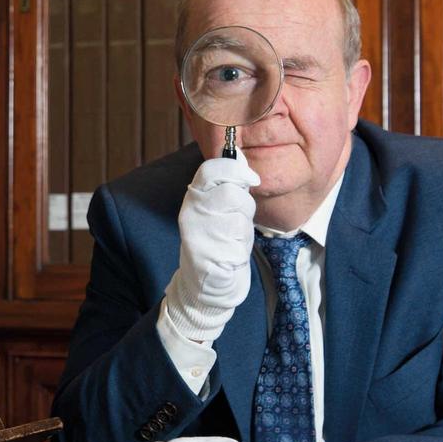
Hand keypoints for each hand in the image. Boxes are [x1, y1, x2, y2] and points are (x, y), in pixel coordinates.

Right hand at [161, 152, 259, 341]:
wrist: (206, 285)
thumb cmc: (218, 242)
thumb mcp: (218, 209)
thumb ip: (226, 185)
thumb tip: (239, 157)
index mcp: (194, 198)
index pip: (211, 169)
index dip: (236, 169)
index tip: (251, 179)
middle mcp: (191, 213)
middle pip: (231, 193)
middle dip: (244, 205)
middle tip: (237, 219)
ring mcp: (199, 235)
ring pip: (239, 218)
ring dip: (244, 229)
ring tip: (233, 239)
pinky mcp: (209, 256)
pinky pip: (241, 243)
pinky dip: (242, 249)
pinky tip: (231, 255)